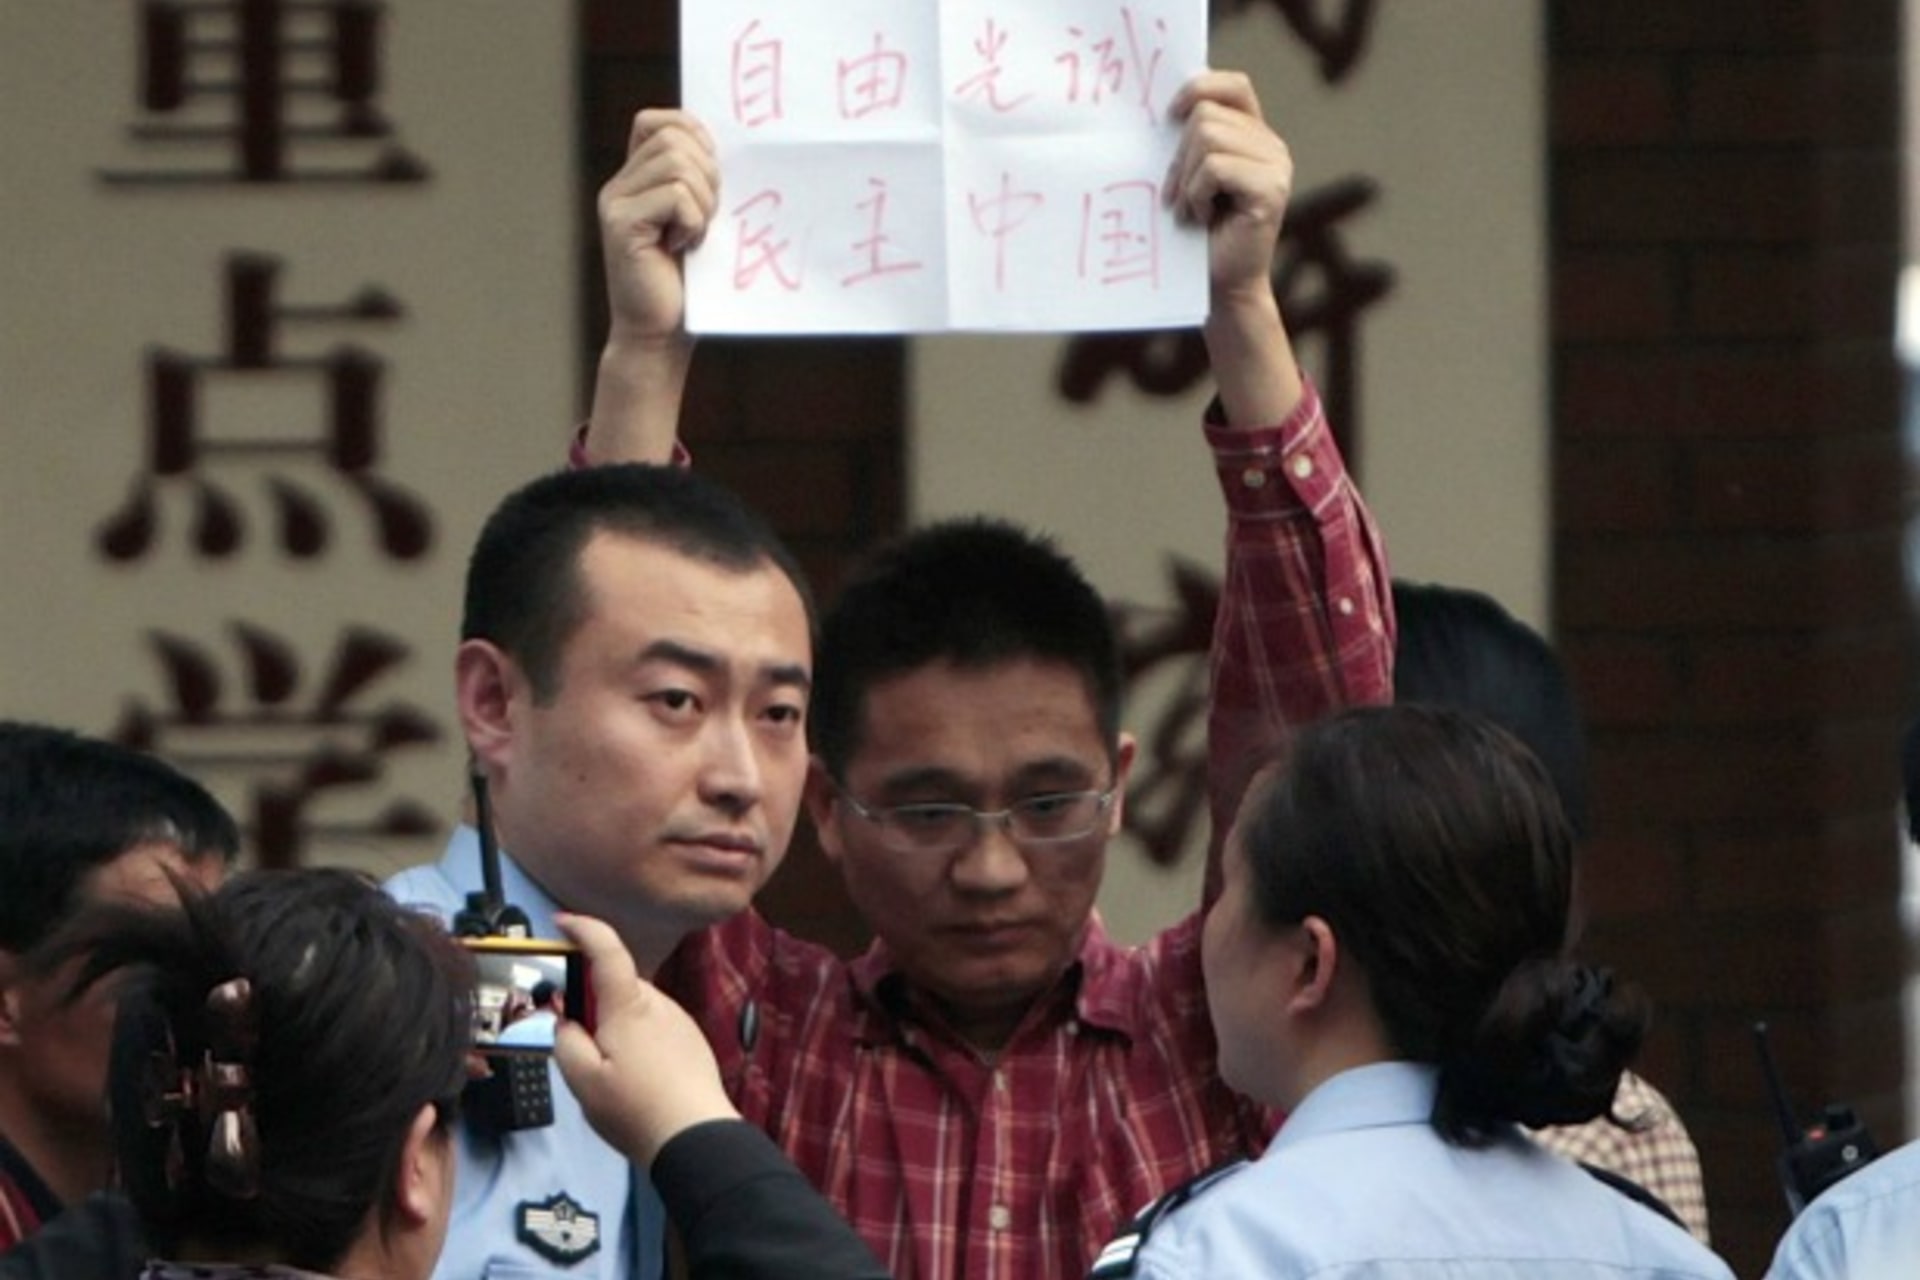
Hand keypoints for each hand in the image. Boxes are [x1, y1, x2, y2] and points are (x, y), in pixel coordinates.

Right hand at [551, 912, 738, 1167]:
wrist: (695, 1137)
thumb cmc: (635, 1109)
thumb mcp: (581, 1081)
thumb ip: (566, 1041)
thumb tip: (567, 1022)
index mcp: (628, 1006)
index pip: (606, 949)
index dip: (583, 928)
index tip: (562, 922)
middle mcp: (658, 1004)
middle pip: (617, 986)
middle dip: (592, 1001)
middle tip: (575, 1037)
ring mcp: (679, 1021)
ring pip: (635, 1009)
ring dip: (615, 1025)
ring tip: (608, 1072)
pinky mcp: (691, 1041)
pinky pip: (655, 1027)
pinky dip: (637, 1040)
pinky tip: (635, 1078)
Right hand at [598, 108, 720, 349]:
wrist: (661, 336)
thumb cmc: (688, 284)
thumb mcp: (699, 221)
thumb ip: (700, 182)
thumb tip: (727, 146)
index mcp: (636, 179)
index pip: (660, 122)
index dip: (693, 135)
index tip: (712, 175)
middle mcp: (619, 185)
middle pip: (674, 138)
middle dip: (708, 174)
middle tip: (707, 217)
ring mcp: (615, 203)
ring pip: (678, 164)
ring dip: (704, 201)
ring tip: (695, 235)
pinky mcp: (620, 224)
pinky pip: (675, 196)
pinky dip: (693, 221)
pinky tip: (683, 247)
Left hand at [1164, 71, 1291, 313]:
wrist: (1218, 290)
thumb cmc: (1196, 237)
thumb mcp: (1189, 177)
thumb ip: (1189, 140)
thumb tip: (1163, 107)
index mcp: (1254, 136)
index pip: (1233, 85)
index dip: (1197, 89)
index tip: (1168, 117)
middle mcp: (1272, 146)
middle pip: (1206, 113)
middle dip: (1178, 155)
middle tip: (1176, 196)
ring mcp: (1276, 166)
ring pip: (1207, 136)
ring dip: (1186, 178)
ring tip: (1192, 209)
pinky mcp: (1271, 190)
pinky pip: (1215, 167)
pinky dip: (1197, 194)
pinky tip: (1204, 218)